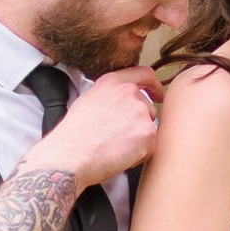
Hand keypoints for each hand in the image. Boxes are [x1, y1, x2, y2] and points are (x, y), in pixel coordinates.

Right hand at [28, 66, 158, 192]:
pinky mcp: (148, 134)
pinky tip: (120, 156)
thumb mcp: (88, 101)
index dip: (154, 86)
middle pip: (148, 108)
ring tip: (114, 147)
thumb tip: (120, 104)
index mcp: (113, 82)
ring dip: (138, 140)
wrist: (71, 156)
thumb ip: (110, 96)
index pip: (143, 74)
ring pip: (149, 129)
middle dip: (139, 124)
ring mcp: (141, 112)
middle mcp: (130, 93)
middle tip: (119, 138)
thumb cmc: (73, 135)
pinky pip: (150, 147)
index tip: (157, 94)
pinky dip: (139, 155)